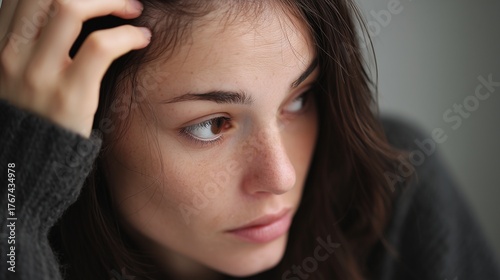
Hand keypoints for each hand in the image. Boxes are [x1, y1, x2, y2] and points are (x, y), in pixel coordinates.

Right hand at [0, 0, 150, 136]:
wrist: (27, 167)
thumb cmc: (32, 118)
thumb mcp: (17, 76)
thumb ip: (33, 45)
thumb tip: (68, 16)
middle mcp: (11, 54)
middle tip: (123, 0)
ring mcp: (37, 74)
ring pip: (70, 9)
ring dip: (111, 1)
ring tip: (134, 10)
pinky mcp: (68, 96)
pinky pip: (99, 47)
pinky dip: (126, 35)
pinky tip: (141, 37)